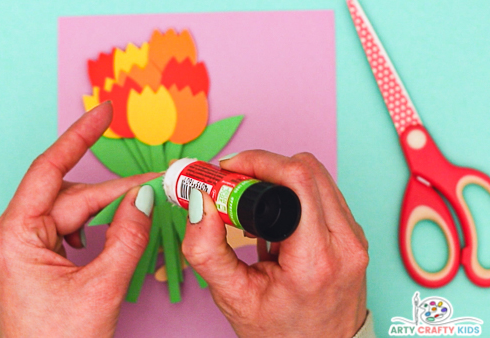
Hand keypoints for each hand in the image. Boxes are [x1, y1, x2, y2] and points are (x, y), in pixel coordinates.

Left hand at [0, 102, 157, 336]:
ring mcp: (19, 248)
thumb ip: (128, 235)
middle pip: (70, 196)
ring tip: (139, 210)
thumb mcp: (102, 287)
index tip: (103, 112)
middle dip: (113, 193)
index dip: (80, 136)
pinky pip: (65, 229)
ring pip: (70, 212)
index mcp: (14, 236)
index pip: (50, 170)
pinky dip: (91, 227)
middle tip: (155, 186)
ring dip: (104, 212)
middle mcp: (10, 236)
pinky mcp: (31, 259)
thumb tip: (146, 196)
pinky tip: (107, 236)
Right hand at [182, 150, 368, 337]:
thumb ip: (206, 250)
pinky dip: (296, 193)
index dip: (258, 162)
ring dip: (281, 178)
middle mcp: (345, 243)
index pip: (298, 179)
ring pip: (318, 177)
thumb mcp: (232, 297)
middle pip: (309, 169)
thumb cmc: (282, 333)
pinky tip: (275, 216)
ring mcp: (354, 238)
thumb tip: (199, 203)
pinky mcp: (353, 236)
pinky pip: (324, 194)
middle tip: (235, 183)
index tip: (228, 172)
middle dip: (265, 166)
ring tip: (252, 201)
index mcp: (316, 259)